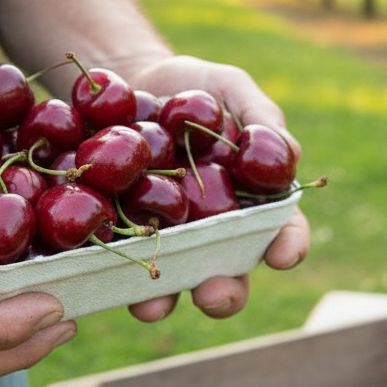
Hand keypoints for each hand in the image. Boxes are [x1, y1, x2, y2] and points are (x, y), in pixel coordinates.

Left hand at [121, 55, 311, 321]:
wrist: (126, 82)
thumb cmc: (192, 88)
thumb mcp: (228, 87)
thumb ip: (259, 115)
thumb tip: (290, 154)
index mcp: (250, 203)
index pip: (281, 231)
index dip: (287, 246)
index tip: (283, 253)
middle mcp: (211, 234)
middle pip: (227, 275)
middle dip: (223, 292)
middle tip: (213, 293)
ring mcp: (164, 239)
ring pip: (168, 284)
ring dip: (162, 301)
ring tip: (152, 304)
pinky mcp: (119, 235)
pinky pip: (113, 262)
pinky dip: (105, 271)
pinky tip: (96, 272)